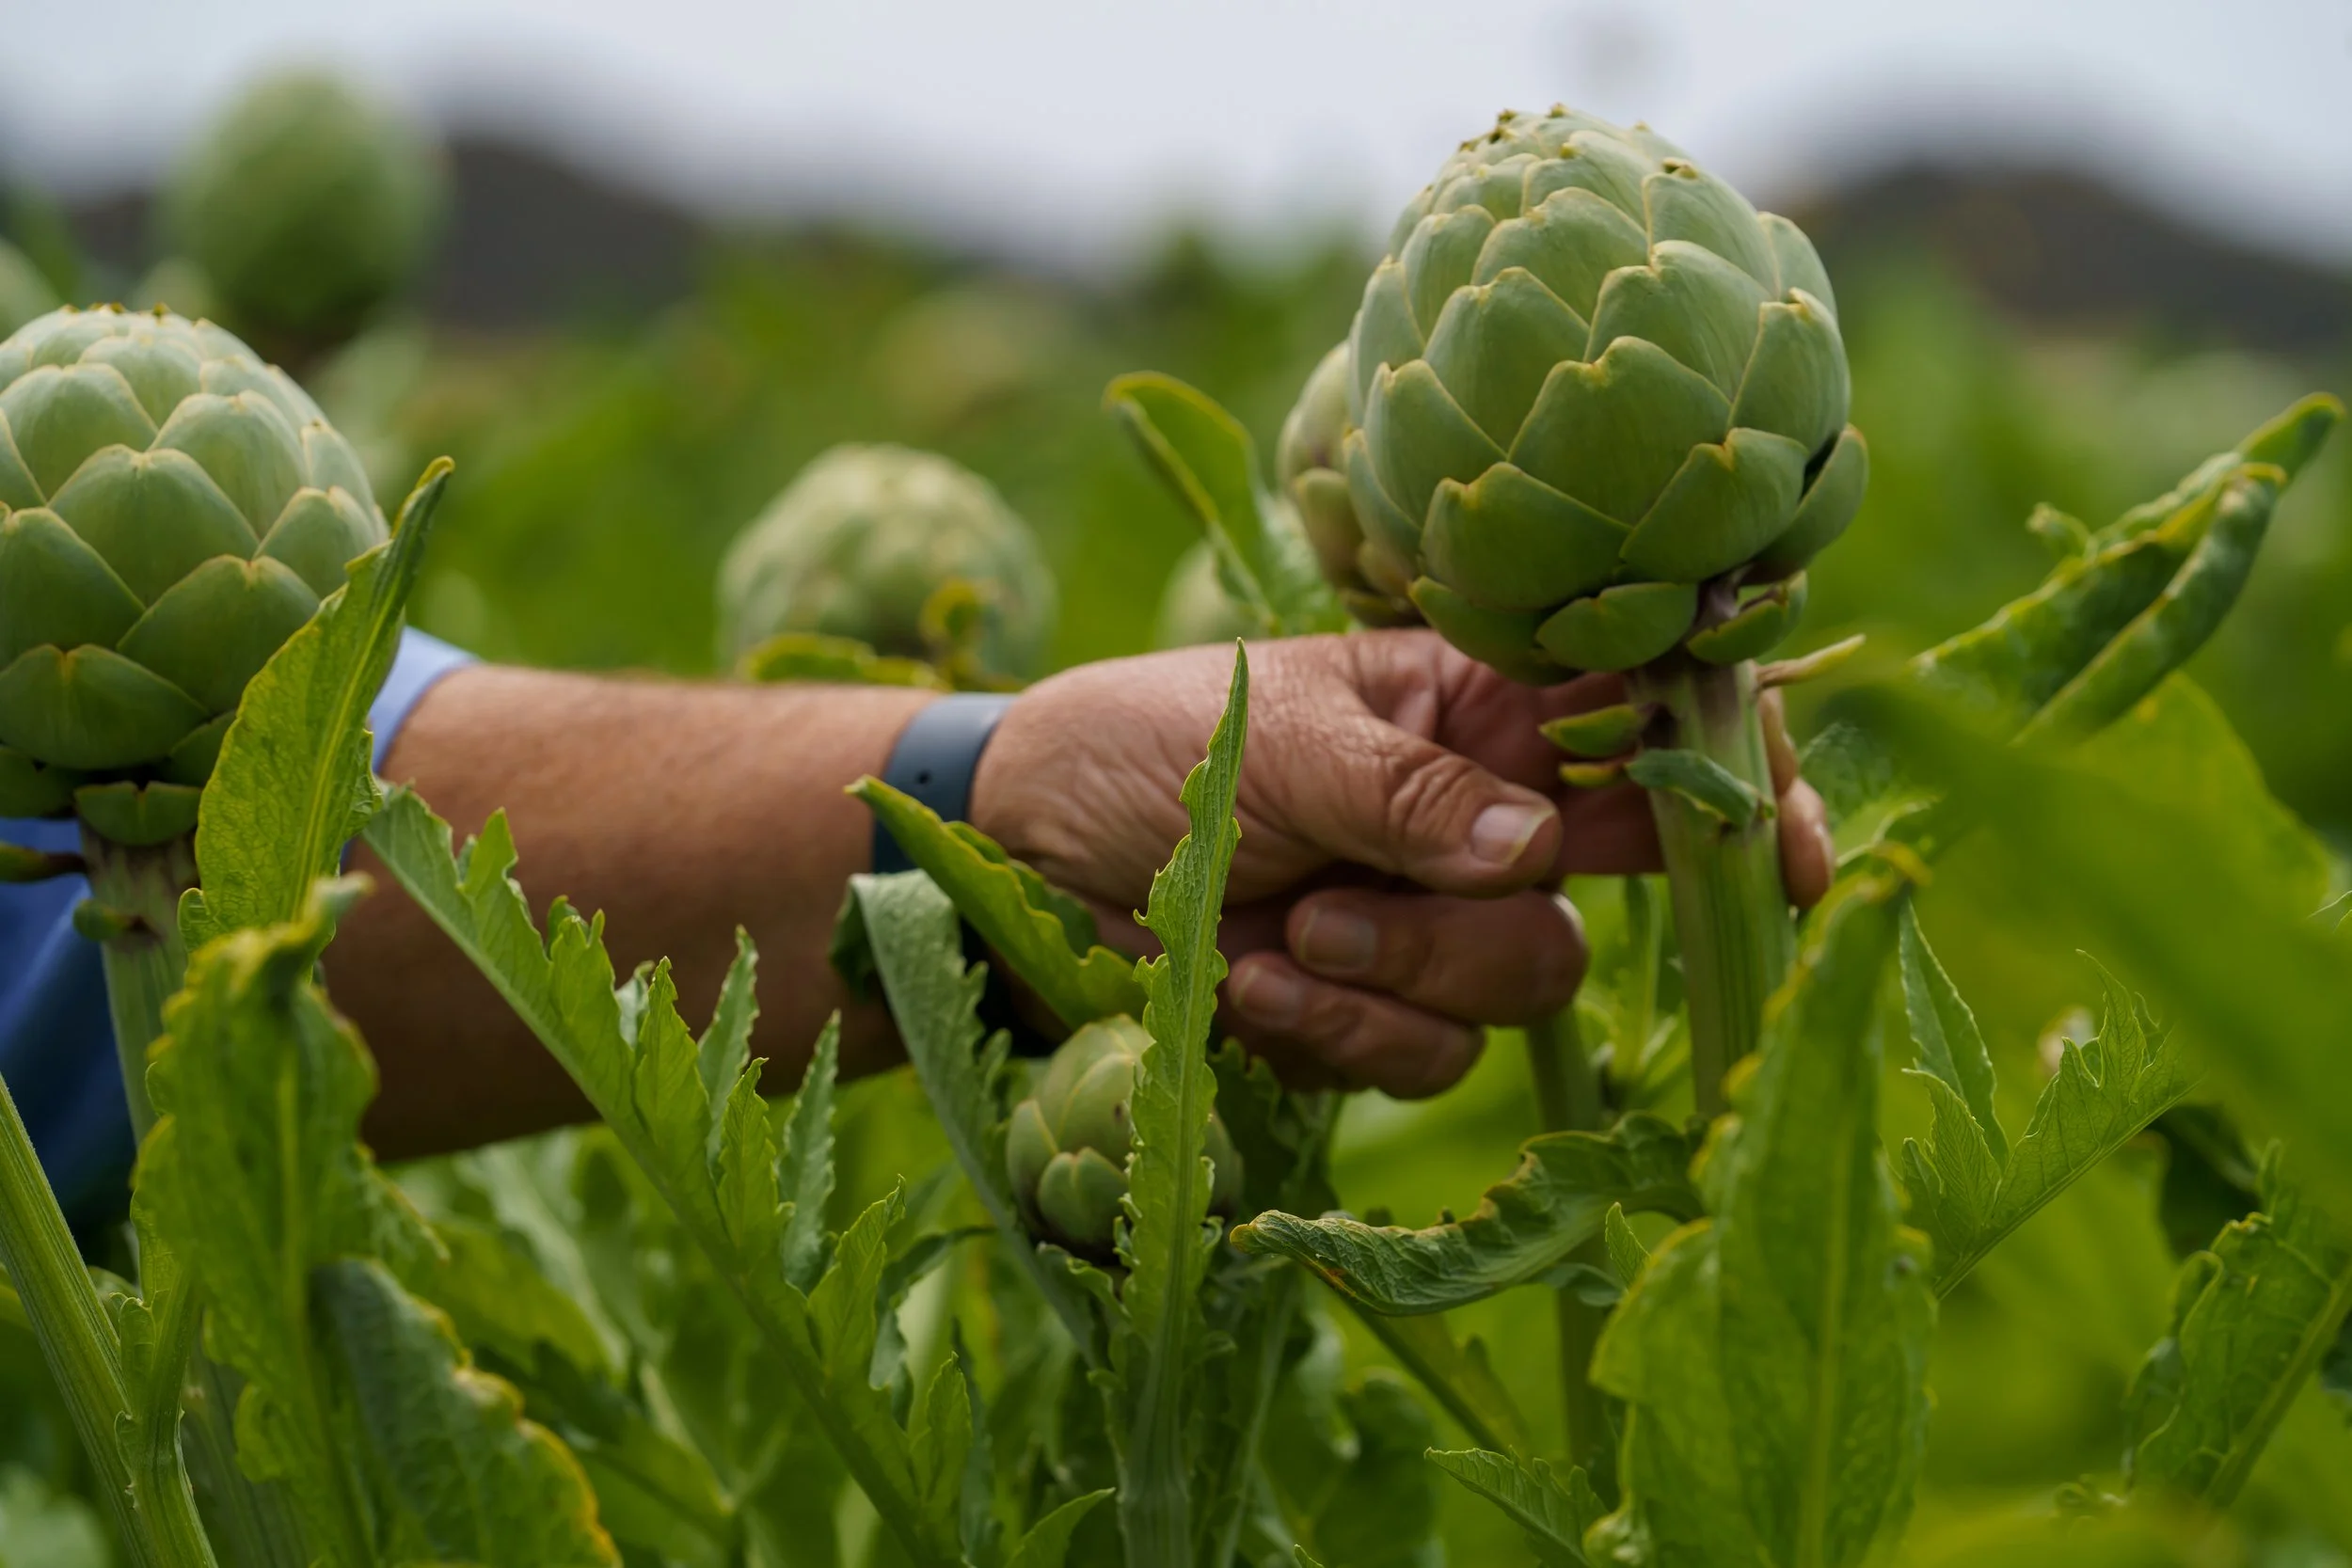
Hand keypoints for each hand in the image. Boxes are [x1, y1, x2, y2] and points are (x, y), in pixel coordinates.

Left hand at [970, 630, 1832, 1098]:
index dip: (1734, 778)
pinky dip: (1341, 1029)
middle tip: (1399, 897)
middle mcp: (1478, 813)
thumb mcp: (1273, 739)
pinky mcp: (1379, 1011)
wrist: (1021, 858)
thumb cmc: (1140, 747)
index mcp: (1473, 705)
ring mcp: (1433, 919)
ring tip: (1283, 930)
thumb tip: (1540, 849)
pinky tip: (1247, 981)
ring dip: (1401, 968)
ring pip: (1522, 981)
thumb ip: (1413, 793)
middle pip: (1596, 880)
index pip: (1643, 724)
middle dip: (1500, 908)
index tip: (1787, 853)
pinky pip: (1430, 1052)